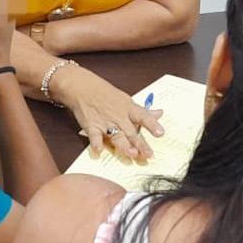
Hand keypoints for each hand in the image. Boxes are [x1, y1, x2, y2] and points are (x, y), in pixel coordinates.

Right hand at [50, 66, 164, 160]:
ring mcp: (105, 122)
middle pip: (131, 132)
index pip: (143, 116)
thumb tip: (159, 114)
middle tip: (148, 155)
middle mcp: (118, 117)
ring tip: (131, 154)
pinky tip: (99, 150)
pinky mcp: (91, 126)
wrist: (82, 87)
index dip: (152, 125)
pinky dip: (96, 143)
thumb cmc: (105, 94)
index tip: (160, 133)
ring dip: (124, 145)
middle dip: (140, 144)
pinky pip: (94, 136)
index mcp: (128, 109)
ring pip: (116, 136)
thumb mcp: (126, 100)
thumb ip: (142, 111)